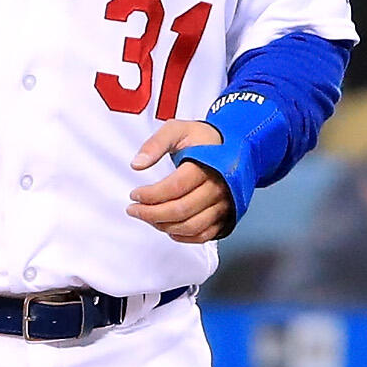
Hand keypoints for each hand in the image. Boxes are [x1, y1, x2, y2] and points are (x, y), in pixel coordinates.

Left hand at [127, 119, 233, 242]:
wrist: (232, 146)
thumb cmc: (202, 139)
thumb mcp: (177, 130)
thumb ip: (155, 144)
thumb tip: (137, 164)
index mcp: (207, 165)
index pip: (175, 187)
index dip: (151, 194)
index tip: (135, 194)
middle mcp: (218, 187)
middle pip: (181, 210)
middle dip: (151, 214)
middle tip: (134, 209)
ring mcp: (224, 204)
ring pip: (192, 226)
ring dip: (164, 226)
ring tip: (148, 218)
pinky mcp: (226, 216)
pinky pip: (204, 235)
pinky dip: (184, 237)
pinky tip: (169, 228)